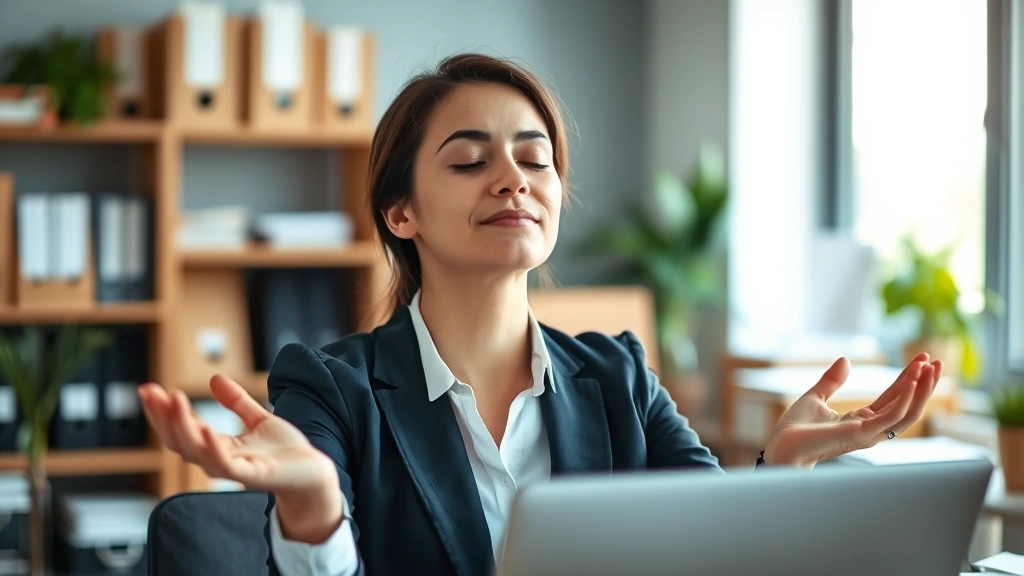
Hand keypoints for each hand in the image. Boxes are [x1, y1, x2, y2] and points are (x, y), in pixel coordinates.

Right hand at [139, 375, 343, 542]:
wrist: (315, 473)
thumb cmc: (287, 452)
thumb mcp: (259, 420)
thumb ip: (237, 402)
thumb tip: (214, 378)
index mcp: (218, 447)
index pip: (179, 431)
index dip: (162, 412)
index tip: (148, 389)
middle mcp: (220, 460)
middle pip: (180, 442)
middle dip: (163, 417)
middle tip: (151, 392)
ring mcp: (235, 469)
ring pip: (197, 452)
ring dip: (182, 427)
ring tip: (173, 401)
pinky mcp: (254, 476)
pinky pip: (226, 466)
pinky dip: (213, 449)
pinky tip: (203, 430)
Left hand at [762, 353, 941, 467]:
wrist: (781, 448)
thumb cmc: (795, 430)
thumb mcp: (816, 397)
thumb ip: (832, 381)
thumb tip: (845, 359)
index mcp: (862, 420)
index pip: (894, 397)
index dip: (909, 378)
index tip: (922, 358)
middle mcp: (871, 428)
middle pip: (908, 404)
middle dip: (925, 383)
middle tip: (938, 360)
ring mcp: (869, 433)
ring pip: (907, 412)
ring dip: (922, 389)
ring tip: (931, 366)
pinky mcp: (861, 434)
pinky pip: (891, 417)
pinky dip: (905, 399)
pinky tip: (914, 381)